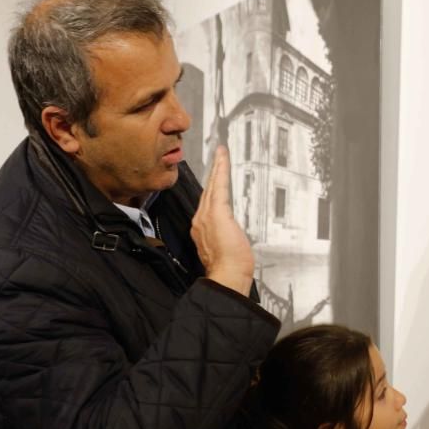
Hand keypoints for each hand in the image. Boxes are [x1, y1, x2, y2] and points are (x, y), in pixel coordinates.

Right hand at [191, 146, 254, 295]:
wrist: (226, 276)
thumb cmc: (228, 269)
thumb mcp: (223, 250)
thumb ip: (223, 237)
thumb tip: (229, 233)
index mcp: (201, 229)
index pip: (206, 204)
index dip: (210, 188)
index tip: (213, 178)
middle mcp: (200, 220)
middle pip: (207, 191)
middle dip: (213, 173)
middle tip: (217, 156)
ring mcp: (206, 215)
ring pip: (212, 185)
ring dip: (217, 167)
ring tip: (221, 153)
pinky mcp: (217, 212)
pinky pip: (220, 186)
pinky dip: (221, 170)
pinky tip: (223, 159)